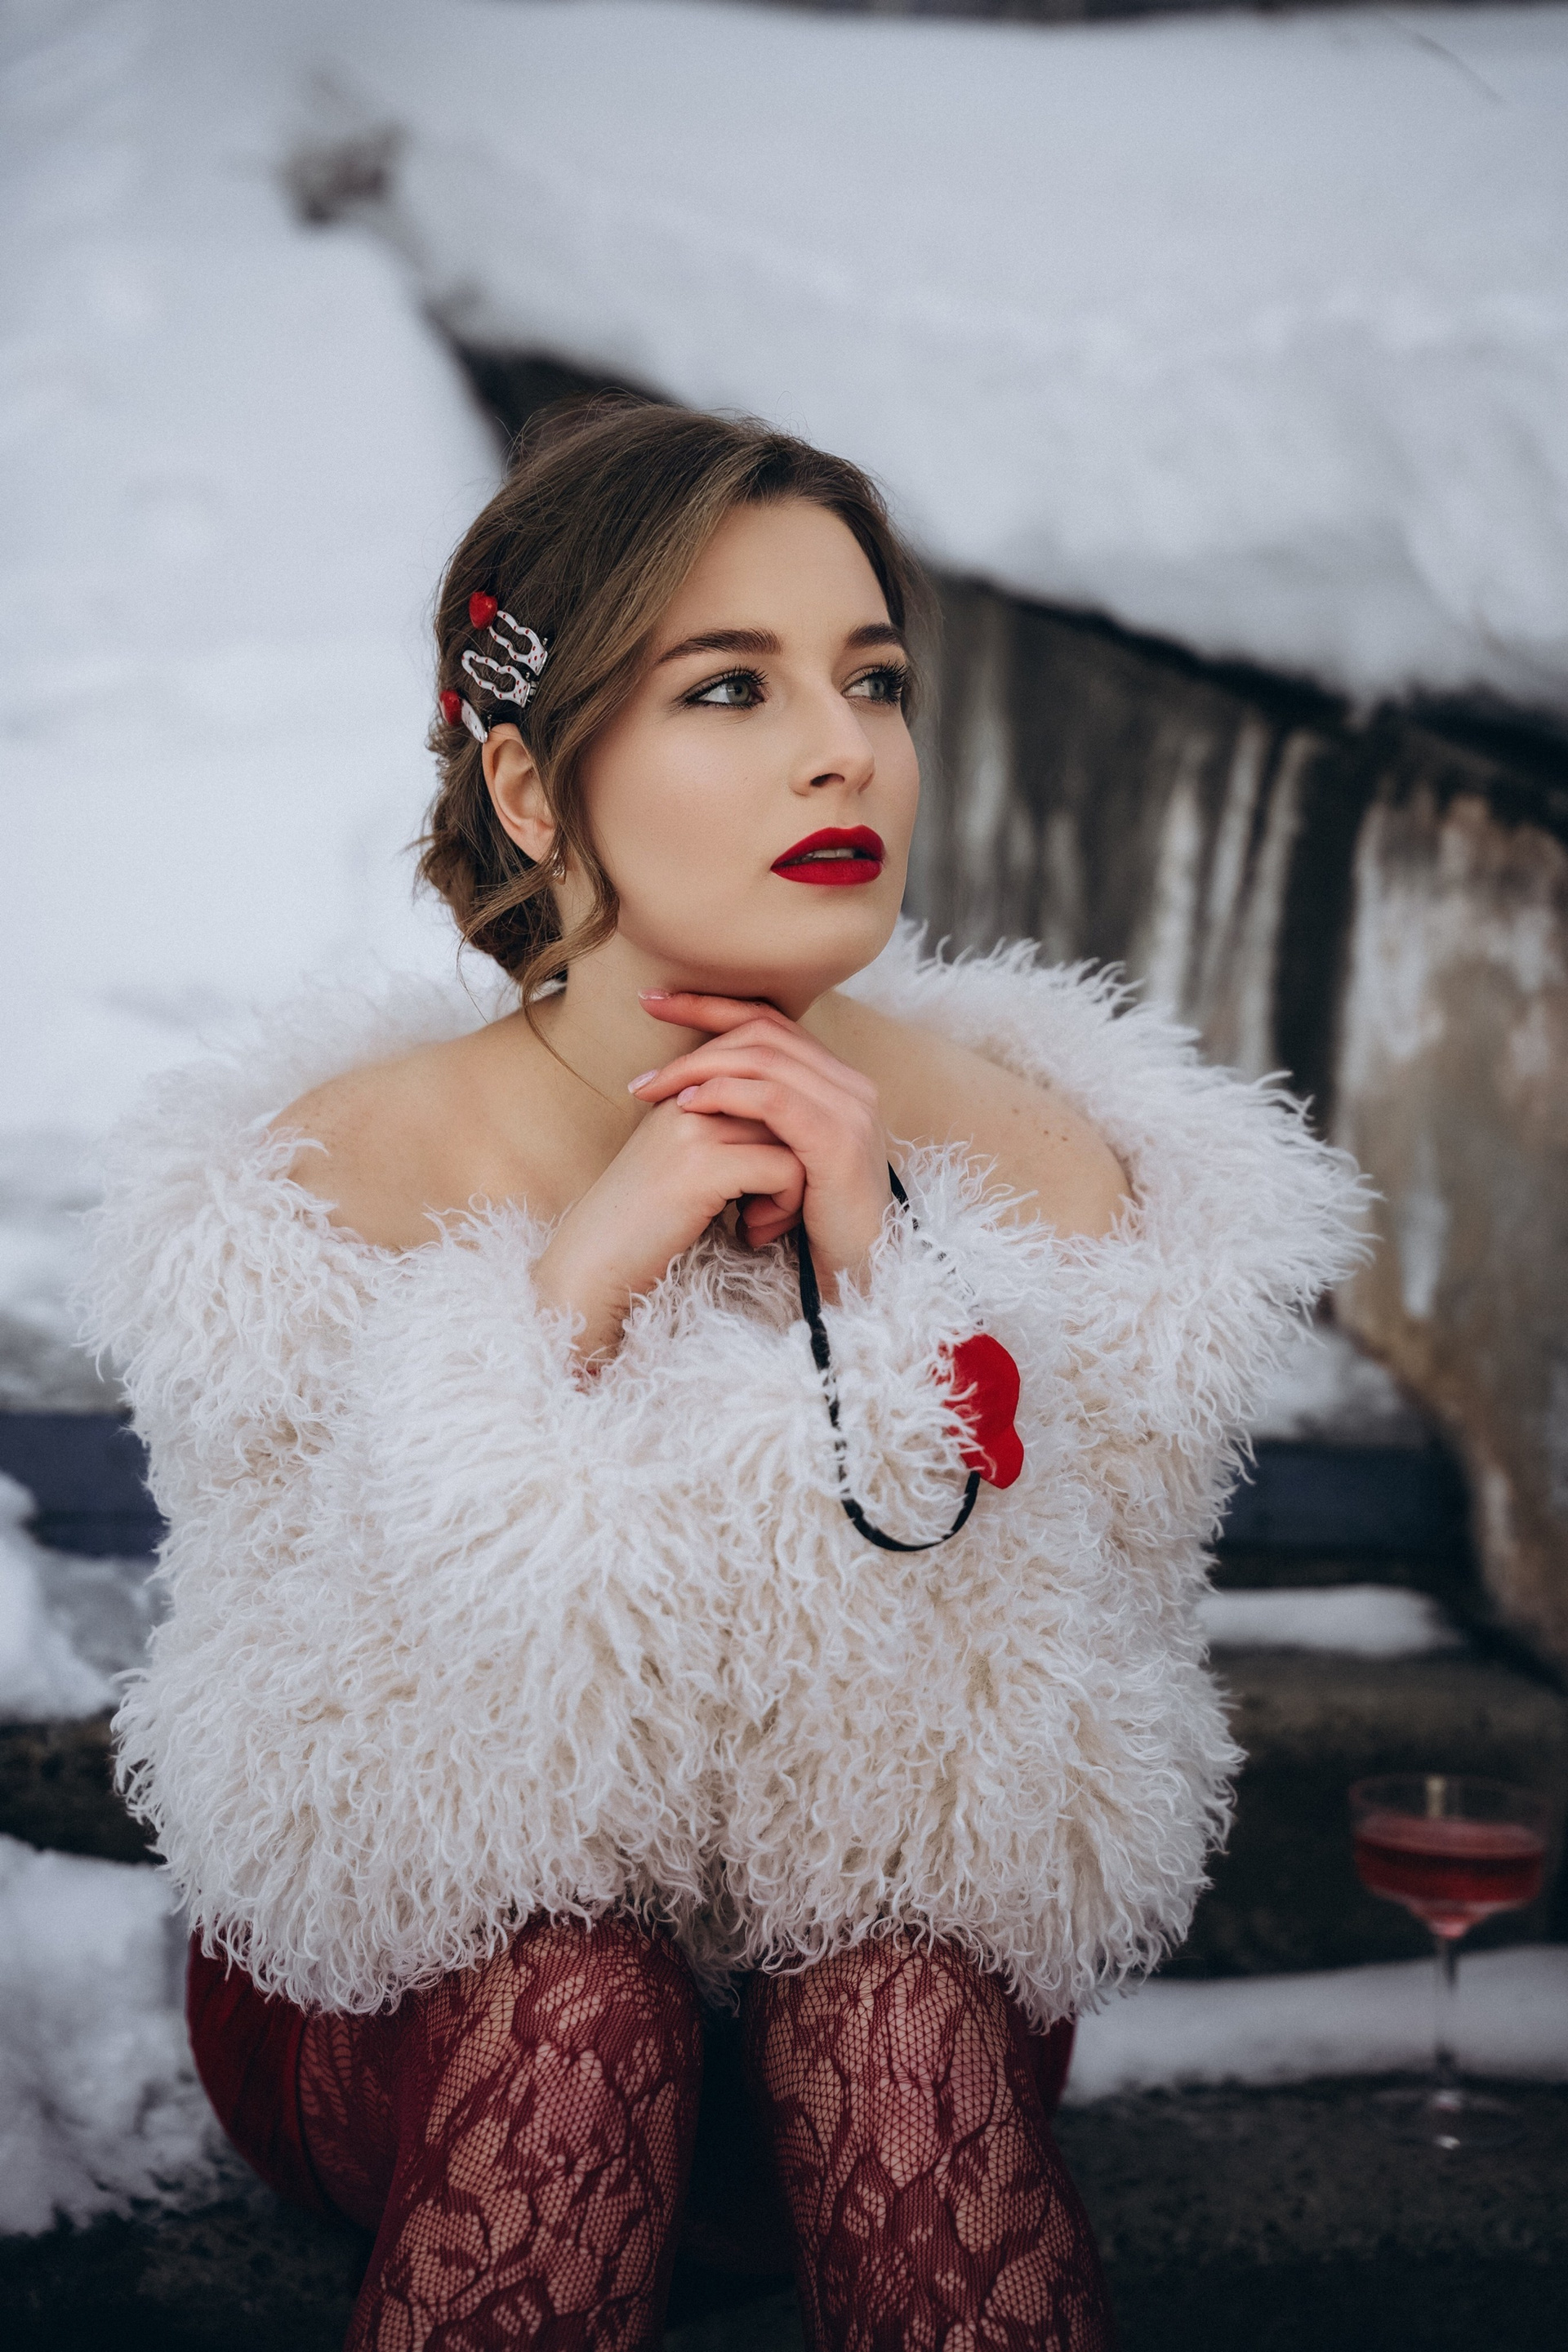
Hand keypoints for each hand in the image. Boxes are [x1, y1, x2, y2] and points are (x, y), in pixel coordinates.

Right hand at [533, 1087, 804, 1361]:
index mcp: (681, 1089)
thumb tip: (790, 1129)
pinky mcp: (704, 1167)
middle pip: (785, 1105)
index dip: (785, 1129)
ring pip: (794, 1134)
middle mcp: (687, 1097)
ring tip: (763, 1220)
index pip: (766, 1079)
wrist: (591, 1265)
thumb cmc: (640, 1226)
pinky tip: (752, 1232)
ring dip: (795, 1185)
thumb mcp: (680, 1163)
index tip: (770, 1177)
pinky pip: (785, 1169)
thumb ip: (722, 1134)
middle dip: (797, 1154)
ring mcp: (694, 1129)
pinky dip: (784, 1205)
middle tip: (774, 1204)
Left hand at [632, 993, 891, 1291]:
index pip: (770, 1021)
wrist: (857, 1275)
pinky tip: (690, 1106)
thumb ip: (755, 1116)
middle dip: (694, 1035)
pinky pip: (774, 1100)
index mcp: (836, 1080)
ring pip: (765, 1060)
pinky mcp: (838, 1141)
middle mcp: (850, 1084)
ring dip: (699, 1068)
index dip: (710, 1005)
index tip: (653, 1002)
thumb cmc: (810, 1222)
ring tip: (655, 1090)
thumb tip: (692, 1084)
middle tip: (643, 1065)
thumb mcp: (779, 1157)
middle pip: (763, 1033)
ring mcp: (850, 1110)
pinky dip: (727, 1096)